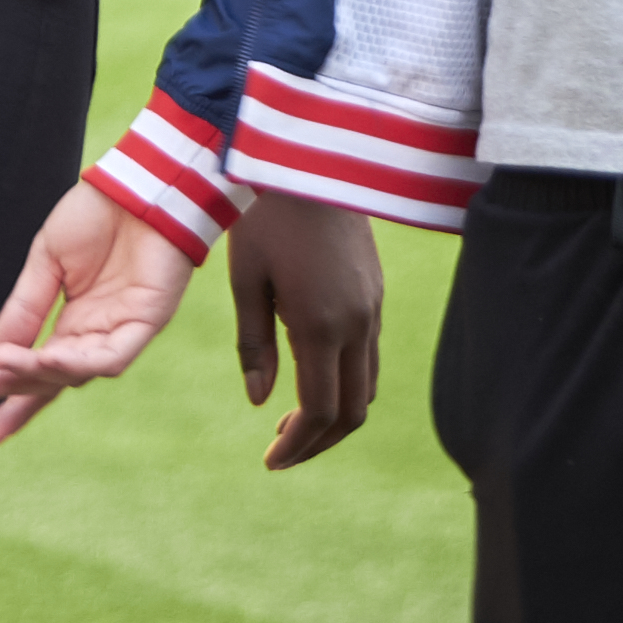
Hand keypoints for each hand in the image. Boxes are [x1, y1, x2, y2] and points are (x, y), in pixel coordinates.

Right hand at [0, 187, 201, 446]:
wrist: (135, 184)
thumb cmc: (94, 215)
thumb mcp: (45, 262)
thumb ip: (24, 309)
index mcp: (74, 321)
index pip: (42, 371)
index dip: (14, 396)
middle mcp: (97, 334)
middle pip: (55, 378)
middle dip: (15, 388)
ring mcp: (122, 330)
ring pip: (81, 372)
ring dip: (42, 373)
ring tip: (6, 366)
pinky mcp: (147, 321)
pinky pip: (112, 356)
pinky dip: (81, 363)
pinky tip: (50, 358)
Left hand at [226, 189, 382, 465]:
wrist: (312, 161)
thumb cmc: (266, 217)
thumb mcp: (246, 281)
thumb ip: (254, 345)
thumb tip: (262, 402)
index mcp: (321, 325)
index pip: (320, 412)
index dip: (297, 446)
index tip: (271, 461)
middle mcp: (357, 324)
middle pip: (353, 412)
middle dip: (319, 442)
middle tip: (281, 453)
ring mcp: (373, 309)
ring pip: (368, 387)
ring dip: (336, 416)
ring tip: (294, 423)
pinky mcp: (376, 295)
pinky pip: (370, 358)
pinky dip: (347, 384)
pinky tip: (313, 379)